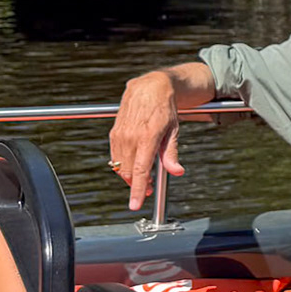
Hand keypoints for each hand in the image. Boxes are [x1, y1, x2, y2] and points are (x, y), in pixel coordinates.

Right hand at [109, 71, 183, 210]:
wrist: (149, 87)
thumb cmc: (164, 107)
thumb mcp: (173, 130)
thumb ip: (171, 153)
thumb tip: (176, 171)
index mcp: (148, 137)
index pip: (141, 170)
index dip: (138, 190)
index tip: (136, 204)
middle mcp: (131, 136)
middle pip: (129, 172)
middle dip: (137, 185)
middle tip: (149, 189)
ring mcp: (120, 135)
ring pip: (121, 167)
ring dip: (130, 176)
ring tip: (143, 177)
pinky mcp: (114, 133)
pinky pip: (115, 157)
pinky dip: (123, 165)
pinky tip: (134, 163)